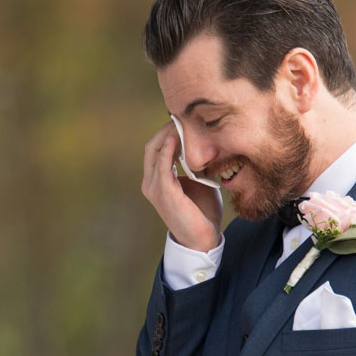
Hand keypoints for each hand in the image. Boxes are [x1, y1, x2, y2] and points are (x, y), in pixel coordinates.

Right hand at [141, 121, 222, 252]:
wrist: (202, 239)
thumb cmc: (202, 212)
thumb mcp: (199, 182)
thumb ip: (196, 165)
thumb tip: (205, 145)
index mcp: (157, 180)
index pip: (157, 148)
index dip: (168, 132)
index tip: (185, 119)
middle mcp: (150, 182)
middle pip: (152, 146)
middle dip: (167, 129)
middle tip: (183, 117)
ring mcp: (154, 188)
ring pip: (156, 151)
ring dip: (170, 135)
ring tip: (183, 123)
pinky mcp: (163, 192)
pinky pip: (163, 164)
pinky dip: (169, 149)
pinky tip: (179, 138)